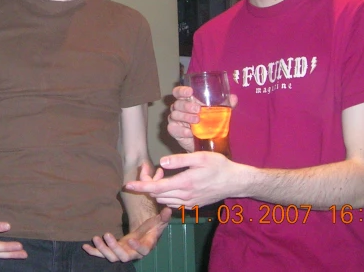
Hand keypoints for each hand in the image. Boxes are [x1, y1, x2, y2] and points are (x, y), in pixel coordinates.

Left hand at [82, 207, 171, 261]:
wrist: (143, 236)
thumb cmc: (152, 229)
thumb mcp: (158, 222)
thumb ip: (163, 217)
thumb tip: (168, 209)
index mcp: (145, 246)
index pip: (143, 251)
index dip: (137, 248)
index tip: (131, 240)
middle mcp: (133, 253)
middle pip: (124, 257)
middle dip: (114, 247)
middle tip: (106, 234)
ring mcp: (123, 253)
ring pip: (112, 257)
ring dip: (103, 249)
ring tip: (95, 237)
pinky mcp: (114, 251)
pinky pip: (102, 255)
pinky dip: (94, 252)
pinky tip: (85, 246)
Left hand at [125, 152, 242, 207]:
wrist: (235, 182)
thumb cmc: (219, 166)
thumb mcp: (200, 157)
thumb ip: (179, 160)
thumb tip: (161, 162)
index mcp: (184, 184)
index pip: (156, 188)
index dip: (140, 186)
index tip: (128, 185)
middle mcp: (185, 197)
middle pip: (157, 194)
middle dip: (147, 184)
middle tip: (149, 169)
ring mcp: (189, 203)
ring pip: (163, 200)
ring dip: (156, 189)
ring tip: (160, 174)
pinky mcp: (192, 206)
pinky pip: (172, 203)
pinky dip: (165, 194)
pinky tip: (170, 183)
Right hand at [167, 86, 238, 152]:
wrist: (206, 143)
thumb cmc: (209, 123)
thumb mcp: (218, 113)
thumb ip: (225, 105)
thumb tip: (233, 98)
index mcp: (186, 101)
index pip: (178, 92)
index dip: (182, 91)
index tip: (190, 92)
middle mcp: (178, 109)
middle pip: (177, 103)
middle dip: (187, 106)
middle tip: (198, 109)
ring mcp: (175, 120)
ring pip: (174, 115)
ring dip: (185, 117)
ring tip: (197, 121)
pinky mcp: (174, 131)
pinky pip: (173, 128)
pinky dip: (181, 130)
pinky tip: (190, 132)